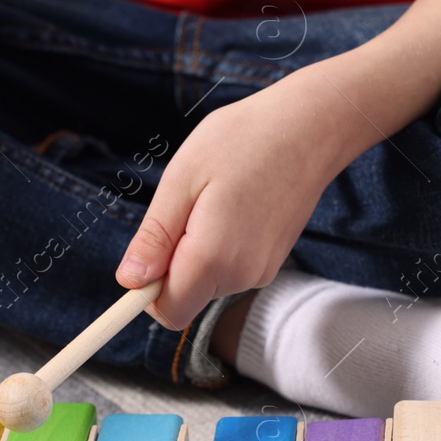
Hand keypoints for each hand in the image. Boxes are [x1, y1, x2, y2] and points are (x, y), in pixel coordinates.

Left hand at [115, 64, 367, 328]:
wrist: (311, 127)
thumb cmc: (243, 140)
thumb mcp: (182, 180)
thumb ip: (154, 238)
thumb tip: (129, 281)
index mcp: (214, 259)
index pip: (167, 313)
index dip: (145, 292)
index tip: (144, 253)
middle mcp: (242, 275)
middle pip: (186, 298)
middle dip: (169, 266)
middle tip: (183, 208)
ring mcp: (262, 270)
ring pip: (206, 282)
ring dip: (194, 252)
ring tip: (212, 199)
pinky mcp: (272, 260)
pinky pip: (228, 268)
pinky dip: (217, 246)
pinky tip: (231, 204)